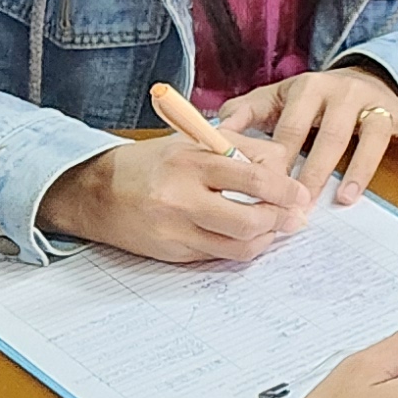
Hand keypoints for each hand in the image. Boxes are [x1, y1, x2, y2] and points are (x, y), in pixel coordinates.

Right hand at [41, 132, 317, 263]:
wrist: (96, 192)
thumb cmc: (152, 162)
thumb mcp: (192, 141)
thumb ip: (239, 148)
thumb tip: (283, 168)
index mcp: (190, 161)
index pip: (252, 177)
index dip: (285, 189)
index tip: (301, 194)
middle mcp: (182, 197)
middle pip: (249, 220)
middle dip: (281, 220)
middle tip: (295, 216)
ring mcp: (176, 230)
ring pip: (238, 246)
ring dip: (266, 239)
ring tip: (275, 227)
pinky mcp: (172, 252)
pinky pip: (219, 256)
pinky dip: (241, 248)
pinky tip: (248, 236)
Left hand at [217, 67, 397, 203]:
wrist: (357, 76)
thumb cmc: (309, 98)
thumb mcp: (274, 98)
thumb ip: (244, 113)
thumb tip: (215, 132)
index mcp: (308, 87)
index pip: (292, 127)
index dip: (281, 159)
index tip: (269, 188)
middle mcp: (344, 90)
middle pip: (331, 135)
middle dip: (316, 172)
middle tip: (303, 205)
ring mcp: (376, 102)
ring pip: (372, 135)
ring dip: (361, 169)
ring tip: (347, 199)